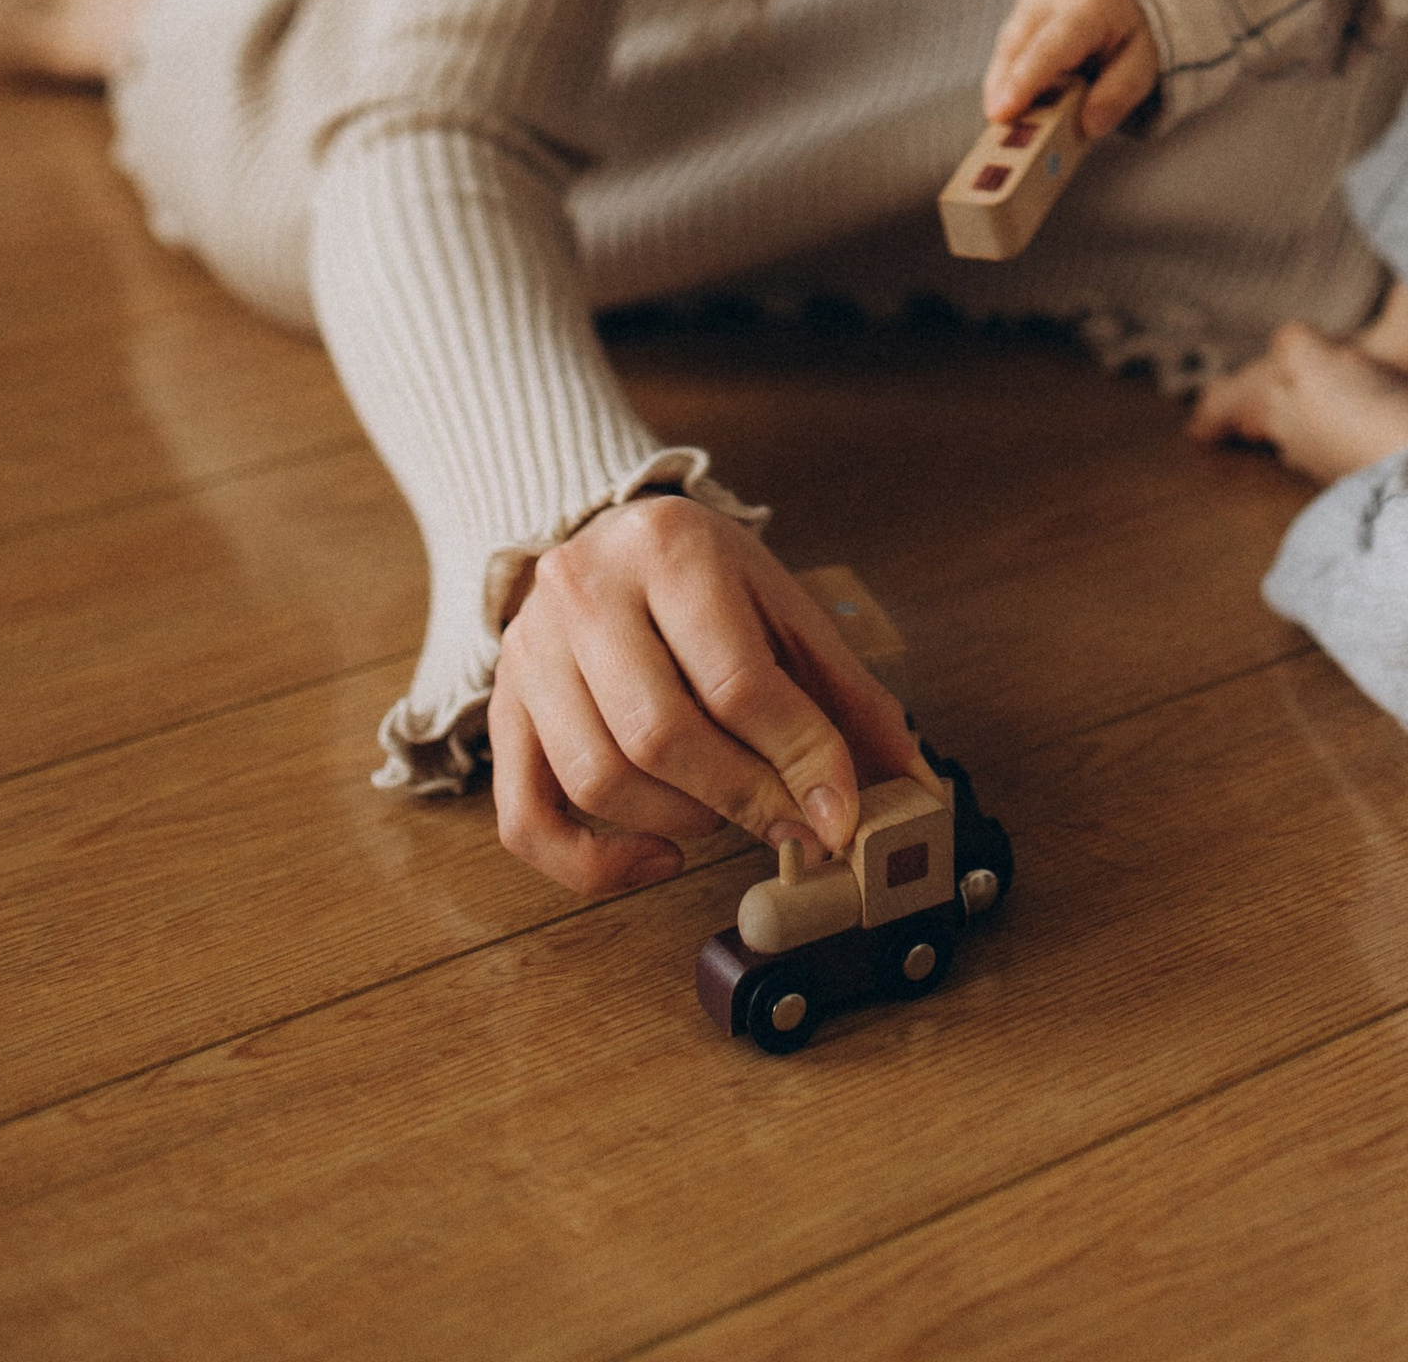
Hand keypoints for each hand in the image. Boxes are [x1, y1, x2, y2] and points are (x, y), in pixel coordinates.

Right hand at [488, 492, 926, 897]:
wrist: (609, 543)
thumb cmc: (705, 580)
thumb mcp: (781, 606)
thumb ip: (843, 690)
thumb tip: (907, 781)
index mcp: (670, 547)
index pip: (735, 678)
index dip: (797, 758)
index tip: (840, 815)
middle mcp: (585, 591)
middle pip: (661, 736)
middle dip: (743, 800)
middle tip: (795, 827)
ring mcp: (530, 651)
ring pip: (599, 779)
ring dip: (682, 823)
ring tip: (729, 814)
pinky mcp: (500, 709)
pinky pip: (527, 818)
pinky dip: (594, 865)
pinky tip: (659, 858)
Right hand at [983, 0, 1158, 139]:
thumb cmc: (1130, 30)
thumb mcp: (1143, 61)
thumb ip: (1119, 93)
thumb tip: (1087, 126)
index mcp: (1091, 5)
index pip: (1051, 46)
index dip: (1024, 81)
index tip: (1000, 113)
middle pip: (1018, 47)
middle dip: (1006, 92)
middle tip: (1003, 133)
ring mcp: (1029, 0)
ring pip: (1006, 50)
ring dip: (1004, 89)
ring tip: (1010, 122)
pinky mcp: (1016, 12)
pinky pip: (1006, 50)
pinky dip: (1007, 79)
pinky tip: (1015, 102)